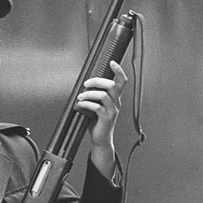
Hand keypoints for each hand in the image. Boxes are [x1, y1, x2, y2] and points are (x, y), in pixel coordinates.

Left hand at [76, 61, 127, 175]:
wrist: (100, 139)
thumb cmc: (97, 122)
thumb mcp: (98, 105)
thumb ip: (95, 95)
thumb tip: (85, 84)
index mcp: (115, 98)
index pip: (122, 81)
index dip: (118, 70)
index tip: (112, 62)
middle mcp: (116, 103)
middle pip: (111, 85)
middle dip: (97, 81)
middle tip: (86, 84)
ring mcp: (112, 111)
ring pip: (104, 95)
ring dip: (89, 94)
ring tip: (80, 97)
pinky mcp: (106, 118)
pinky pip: (97, 107)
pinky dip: (86, 104)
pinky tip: (80, 104)